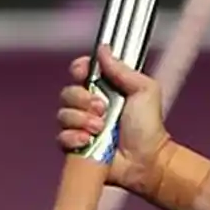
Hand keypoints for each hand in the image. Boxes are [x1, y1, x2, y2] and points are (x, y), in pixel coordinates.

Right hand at [55, 45, 167, 191]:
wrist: (146, 160)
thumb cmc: (148, 127)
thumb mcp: (144, 90)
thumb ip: (123, 70)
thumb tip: (104, 49)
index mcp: (106, 88)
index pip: (80, 71)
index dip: (79, 70)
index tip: (83, 73)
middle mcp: (89, 105)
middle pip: (67, 92)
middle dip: (83, 100)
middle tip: (102, 109)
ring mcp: (81, 126)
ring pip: (62, 114)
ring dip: (81, 120)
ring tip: (100, 129)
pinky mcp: (75, 146)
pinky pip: (61, 137)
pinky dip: (73, 138)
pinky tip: (88, 141)